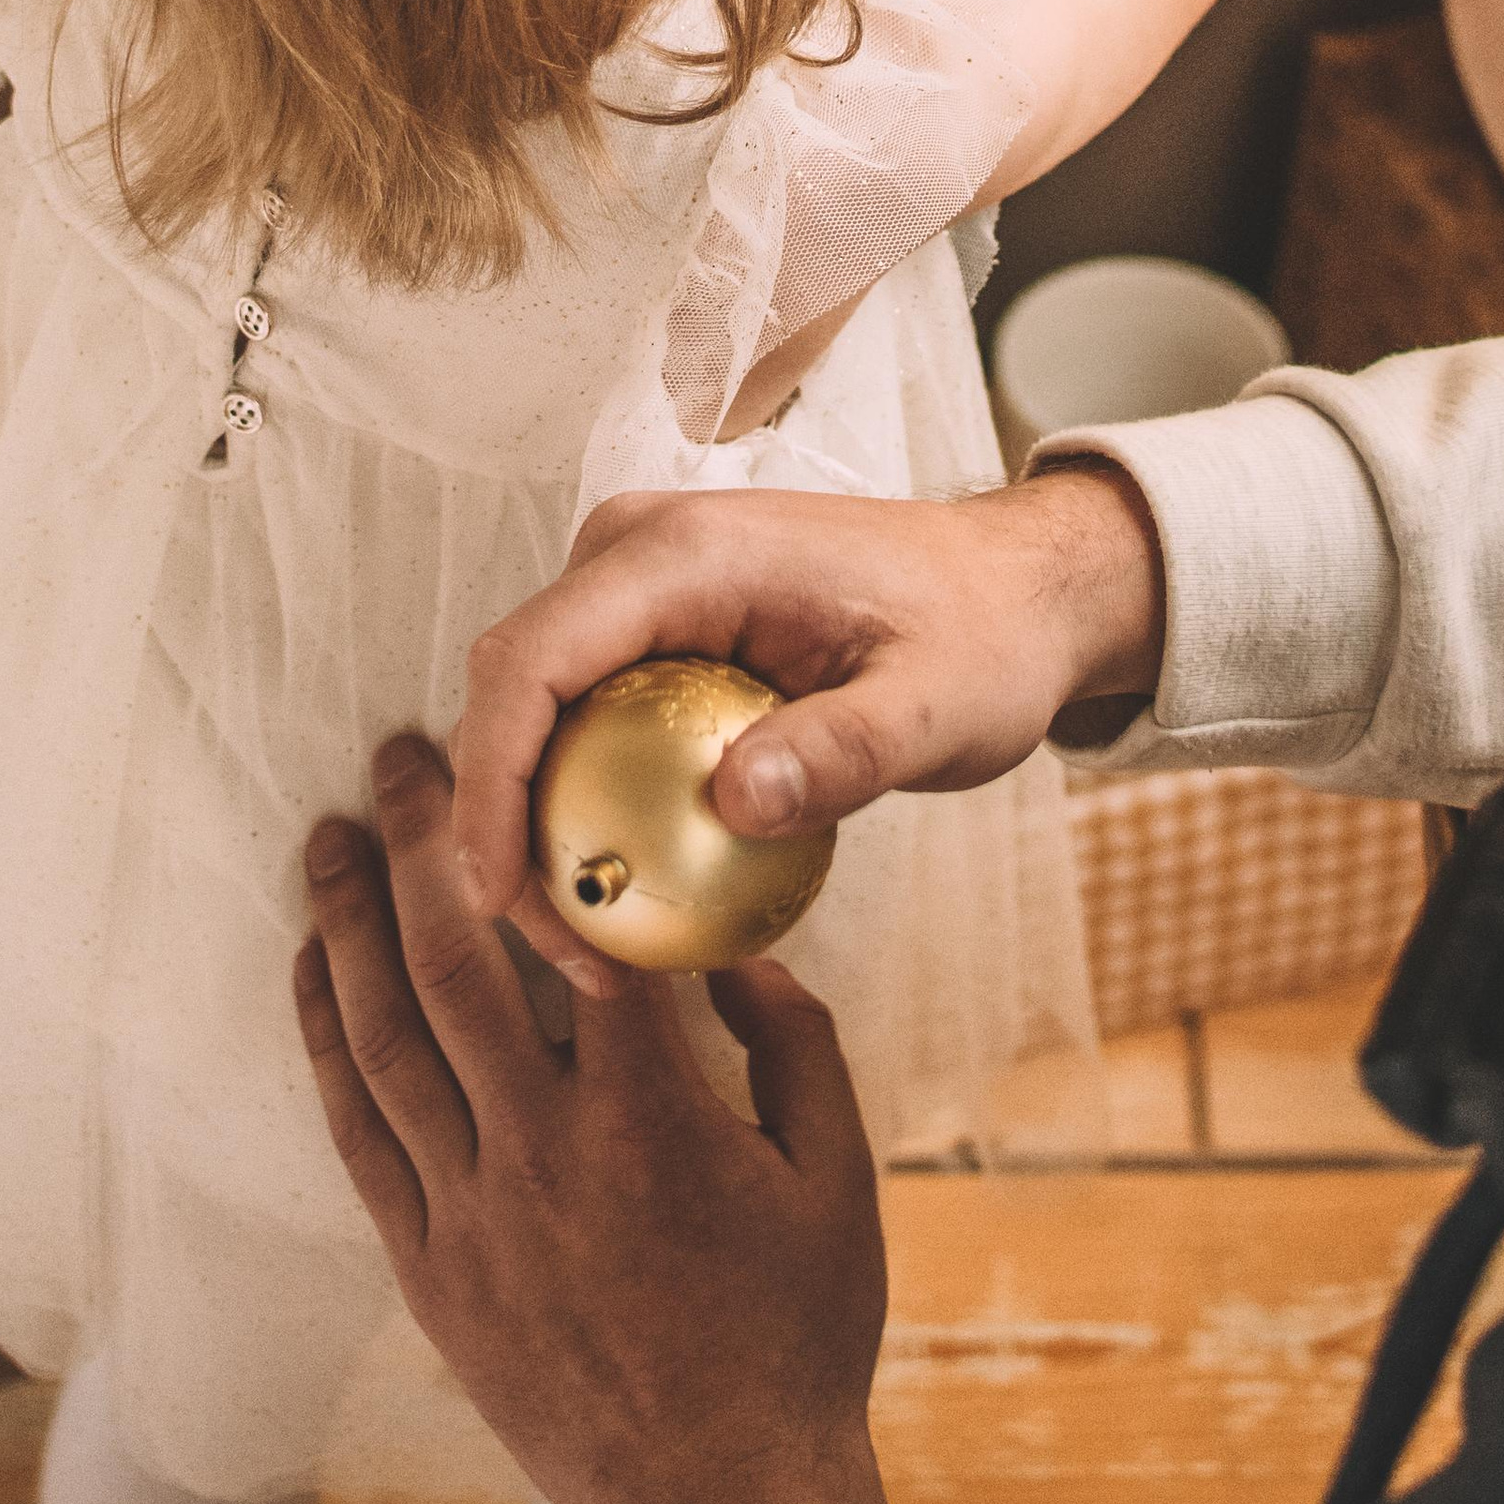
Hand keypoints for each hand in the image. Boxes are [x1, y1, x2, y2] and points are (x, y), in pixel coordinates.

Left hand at [297, 737, 889, 1503]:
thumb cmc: (798, 1337)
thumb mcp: (840, 1174)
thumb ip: (794, 1044)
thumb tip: (733, 953)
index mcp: (652, 1114)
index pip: (583, 935)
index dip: (549, 835)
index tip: (525, 759)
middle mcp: (544, 1149)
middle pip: (456, 958)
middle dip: (419, 840)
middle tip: (395, 753)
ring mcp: (473, 1212)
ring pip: (386, 1036)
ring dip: (348, 923)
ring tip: (328, 835)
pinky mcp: (430, 1269)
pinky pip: (357, 1133)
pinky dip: (326, 1042)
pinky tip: (312, 972)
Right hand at [454, 469, 1164, 971]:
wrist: (1011, 590)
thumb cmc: (982, 637)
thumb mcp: (938, 707)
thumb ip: (845, 750)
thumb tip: (732, 806)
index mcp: (686, 552)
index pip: (534, 658)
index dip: (492, 778)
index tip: (499, 894)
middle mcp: (638, 551)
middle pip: (513, 688)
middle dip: (503, 823)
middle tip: (566, 952)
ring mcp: (639, 586)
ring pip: (536, 707)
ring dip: (538, 823)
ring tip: (594, 948)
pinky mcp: (654, 628)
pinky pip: (584, 716)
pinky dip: (585, 802)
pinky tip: (631, 894)